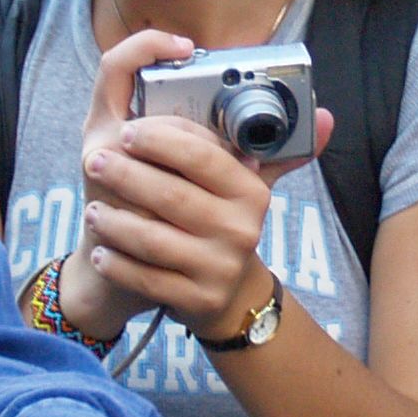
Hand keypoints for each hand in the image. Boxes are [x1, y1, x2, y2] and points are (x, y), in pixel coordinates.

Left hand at [67, 27, 330, 342]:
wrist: (229, 295)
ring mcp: (218, 268)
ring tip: (92, 207)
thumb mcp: (247, 186)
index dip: (160, 139)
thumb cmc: (225, 223)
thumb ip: (267, 146)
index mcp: (250, 191)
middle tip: (95, 161)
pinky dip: (117, 264)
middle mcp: (240, 229)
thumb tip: (324, 116)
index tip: (127, 130)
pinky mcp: (195, 300)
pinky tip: (100, 249)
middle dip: (125, 175)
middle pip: (170, 195)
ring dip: (114, 221)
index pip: (202, 154)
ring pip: (152, 239)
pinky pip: (146, 278)